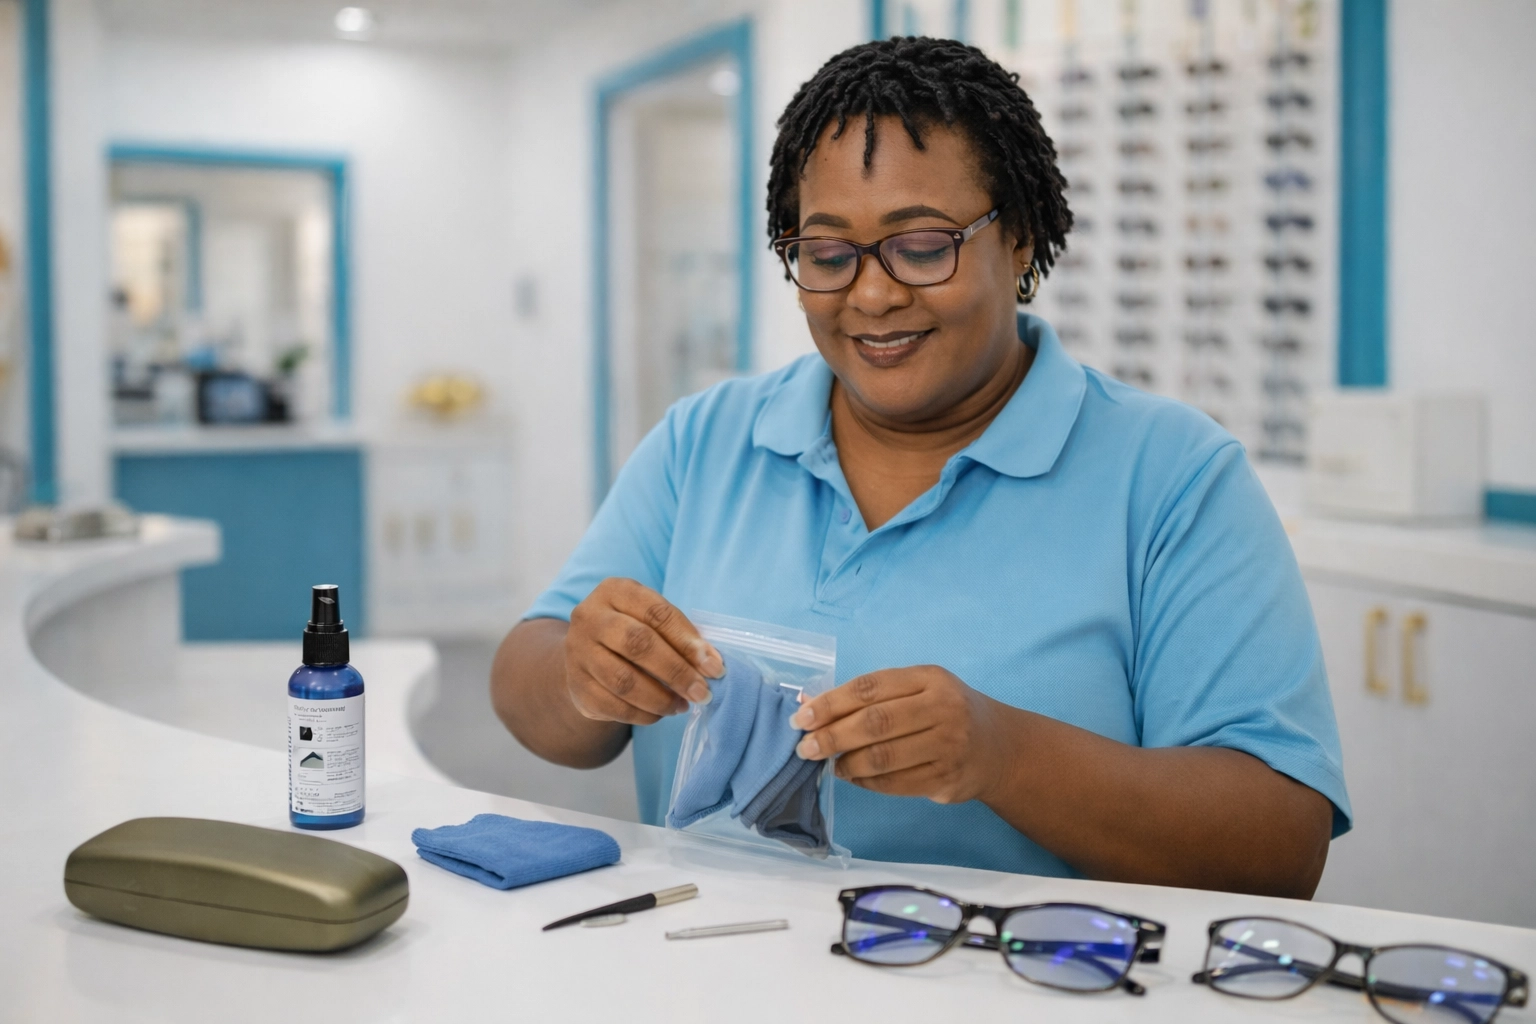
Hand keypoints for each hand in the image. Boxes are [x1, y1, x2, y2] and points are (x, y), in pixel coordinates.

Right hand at [563, 578, 723, 725]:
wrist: (585, 655)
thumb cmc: (631, 632)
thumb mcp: (651, 621)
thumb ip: (680, 636)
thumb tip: (712, 664)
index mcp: (615, 591)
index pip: (656, 612)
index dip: (688, 641)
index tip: (714, 666)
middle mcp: (590, 617)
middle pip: (638, 644)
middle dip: (677, 671)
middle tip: (702, 692)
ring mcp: (577, 652)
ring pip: (624, 680)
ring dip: (661, 698)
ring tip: (682, 705)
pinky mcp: (575, 685)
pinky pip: (613, 705)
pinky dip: (643, 714)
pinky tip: (660, 713)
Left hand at [788, 666, 1009, 804]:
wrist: (1000, 747)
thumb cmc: (946, 711)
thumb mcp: (917, 690)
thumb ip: (868, 696)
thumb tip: (808, 703)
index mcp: (929, 678)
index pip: (870, 688)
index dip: (831, 703)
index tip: (802, 718)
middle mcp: (943, 708)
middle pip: (875, 723)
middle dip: (833, 736)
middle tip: (806, 748)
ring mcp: (948, 745)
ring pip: (883, 757)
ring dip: (847, 763)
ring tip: (830, 764)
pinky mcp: (947, 779)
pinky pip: (895, 783)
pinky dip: (866, 782)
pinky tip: (852, 777)